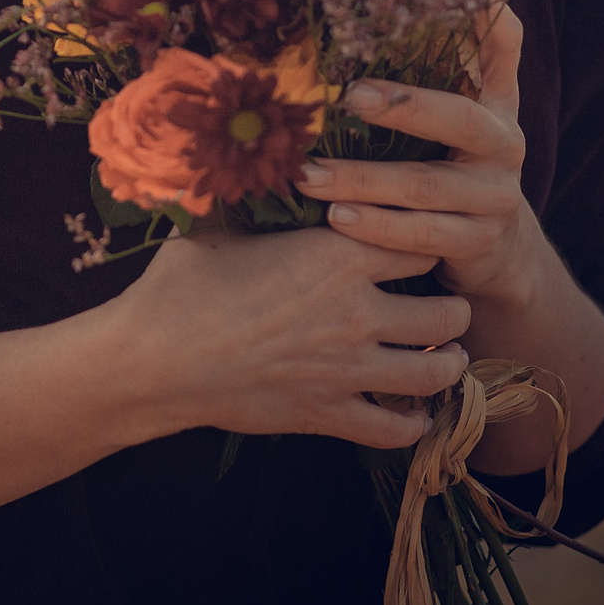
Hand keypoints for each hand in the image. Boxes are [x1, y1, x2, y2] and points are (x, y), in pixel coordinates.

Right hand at [108, 224, 468, 450]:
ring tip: (446, 355)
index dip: (424, 239)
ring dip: (448, 362)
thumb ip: (269, 212)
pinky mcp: (329, 415)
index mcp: (337, 255)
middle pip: (447, 310)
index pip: (420, 239)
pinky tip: (413, 412)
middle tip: (443, 304)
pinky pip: (395, 427)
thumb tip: (268, 177)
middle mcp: (357, 312)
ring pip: (437, 371)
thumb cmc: (181, 285)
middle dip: (451, 306)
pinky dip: (412, 422)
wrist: (152, 359)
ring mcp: (348, 370)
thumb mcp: (227, 229)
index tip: (420, 242)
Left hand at [293, 7, 546, 304]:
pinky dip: (376, 229)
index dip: (485, 15)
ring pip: (425, 187)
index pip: (503, 45)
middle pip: (458, 120)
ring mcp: (496, 197)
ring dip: (362, 180)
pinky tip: (335, 220)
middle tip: (348, 96)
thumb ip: (442, 63)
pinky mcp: (478, 242)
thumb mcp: (459, 112)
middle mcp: (504, 143)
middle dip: (403, 106)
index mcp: (497, 101)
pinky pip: (422, 235)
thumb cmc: (456, 164)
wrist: (500, 250)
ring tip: (308, 175)